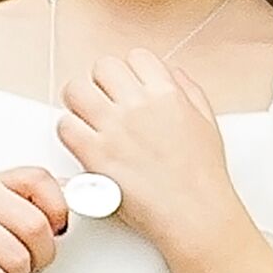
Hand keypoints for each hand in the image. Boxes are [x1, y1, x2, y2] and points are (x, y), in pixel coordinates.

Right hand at [0, 169, 69, 272]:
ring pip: (18, 258)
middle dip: (42, 255)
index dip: (58, 209)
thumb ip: (38, 205)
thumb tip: (83, 193)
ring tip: (2, 272)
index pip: (40, 179)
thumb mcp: (2, 216)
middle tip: (30, 262)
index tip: (56, 230)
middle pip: (35, 226)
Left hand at [60, 49, 240, 248]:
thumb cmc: (204, 177)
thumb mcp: (207, 124)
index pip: (135, 57)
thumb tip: (173, 73)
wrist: (196, 215)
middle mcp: (139, 105)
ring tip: (87, 122)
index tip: (128, 88)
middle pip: (102, 67)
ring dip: (79, 104)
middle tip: (103, 104)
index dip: (129, 72)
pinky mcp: (96, 155)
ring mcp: (115, 129)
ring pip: (76, 91)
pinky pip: (65, 126)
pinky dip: (70, 133)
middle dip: (101, 84)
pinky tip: (84, 146)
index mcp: (167, 94)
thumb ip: (190, 92)